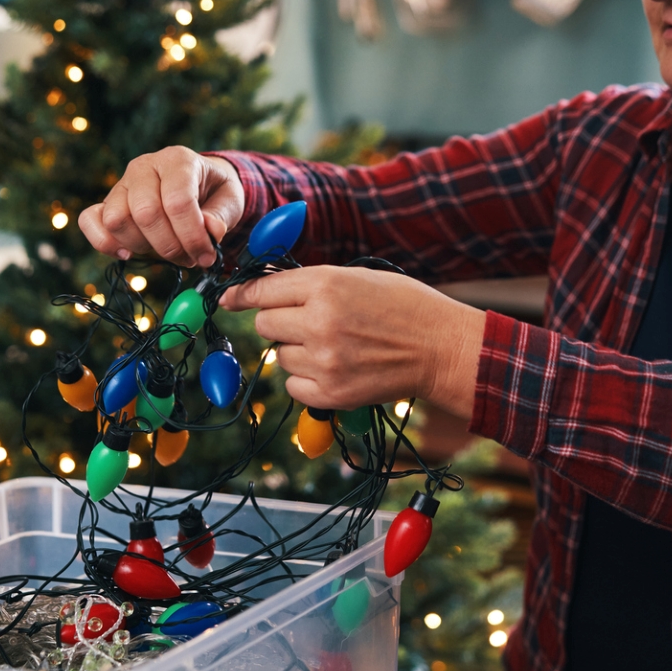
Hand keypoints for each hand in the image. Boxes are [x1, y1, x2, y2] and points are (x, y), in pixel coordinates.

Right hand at [78, 146, 243, 266]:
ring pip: (117, 221)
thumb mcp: (230, 200)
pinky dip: (105, 243)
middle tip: (189, 258)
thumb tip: (211, 232)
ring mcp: (122, 184)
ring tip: (168, 251)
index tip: (207, 257)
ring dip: (144, 247)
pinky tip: (129, 253)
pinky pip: (90, 221)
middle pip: (145, 214)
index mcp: (177, 160)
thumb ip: (221, 216)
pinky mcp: (106, 202)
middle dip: (170, 247)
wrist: (197, 183)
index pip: (177, 201)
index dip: (192, 236)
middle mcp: (144, 167)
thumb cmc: (213, 192)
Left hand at [220, 266, 486, 419]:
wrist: (442, 349)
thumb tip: (261, 292)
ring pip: (280, 356)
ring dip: (298, 351)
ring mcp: (324, 360)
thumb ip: (312, 283)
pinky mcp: (331, 393)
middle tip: (309, 324)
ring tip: (336, 346)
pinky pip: (293, 385)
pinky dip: (307, 379)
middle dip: (280, 322)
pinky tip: (336, 368)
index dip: (243, 294)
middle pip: (265, 324)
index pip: (263, 290)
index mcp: (326, 285)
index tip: (230, 299)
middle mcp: (319, 321)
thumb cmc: (404, 306)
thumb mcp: (357, 277)